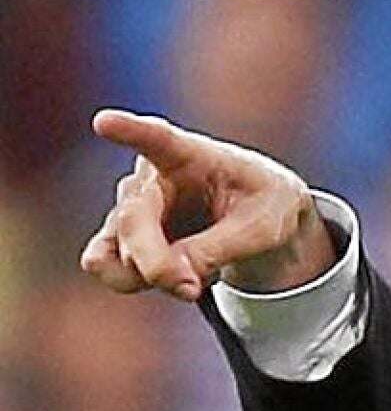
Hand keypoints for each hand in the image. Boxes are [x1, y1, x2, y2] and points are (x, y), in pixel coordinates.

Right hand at [80, 109, 335, 301]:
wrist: (259, 222)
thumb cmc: (264, 207)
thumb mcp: (260, 228)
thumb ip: (216, 250)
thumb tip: (174, 281)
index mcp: (191, 154)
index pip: (158, 139)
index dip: (130, 131)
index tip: (105, 122)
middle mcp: (150, 177)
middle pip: (133, 222)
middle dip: (156, 264)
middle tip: (189, 288)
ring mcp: (131, 208)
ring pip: (114, 252)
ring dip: (150, 276)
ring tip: (197, 276)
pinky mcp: (123, 238)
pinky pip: (110, 269)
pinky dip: (140, 283)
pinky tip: (179, 277)